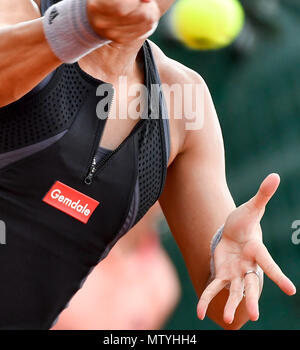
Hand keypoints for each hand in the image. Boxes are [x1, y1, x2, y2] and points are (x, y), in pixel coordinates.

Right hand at [86, 0, 159, 44]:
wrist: (97, 12)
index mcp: (97, 5)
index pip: (121, 8)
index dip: (134, 0)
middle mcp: (103, 23)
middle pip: (138, 16)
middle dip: (146, 5)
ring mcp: (112, 34)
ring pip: (144, 24)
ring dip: (149, 12)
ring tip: (143, 5)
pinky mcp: (121, 40)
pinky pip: (144, 31)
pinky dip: (148, 21)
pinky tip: (142, 15)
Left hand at [197, 173, 295, 324]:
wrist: (235, 233)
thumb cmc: (246, 221)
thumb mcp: (252, 207)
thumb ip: (263, 194)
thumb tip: (276, 175)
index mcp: (257, 251)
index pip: (268, 264)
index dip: (279, 276)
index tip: (291, 290)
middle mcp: (248, 266)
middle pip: (252, 285)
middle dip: (252, 299)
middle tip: (254, 316)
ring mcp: (236, 273)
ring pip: (234, 291)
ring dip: (230, 304)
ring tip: (226, 319)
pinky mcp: (222, 274)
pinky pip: (214, 288)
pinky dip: (206, 299)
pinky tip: (198, 313)